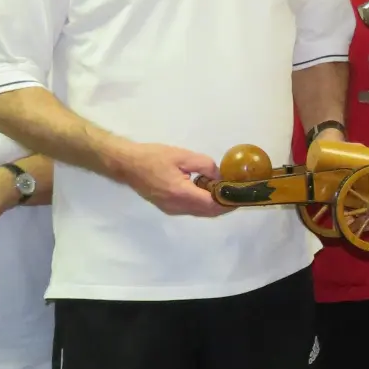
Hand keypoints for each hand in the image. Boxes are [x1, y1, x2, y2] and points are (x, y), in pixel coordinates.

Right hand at [113, 142, 227, 217]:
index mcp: (181, 194)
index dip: (228, 202)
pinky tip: (206, 190)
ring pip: (199, 212)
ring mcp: (170, 209)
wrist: (127, 164)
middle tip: (236, 193)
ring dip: (213, 205)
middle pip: (207, 212)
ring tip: (224, 190)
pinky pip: (190, 209)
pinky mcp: (166, 207)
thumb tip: (219, 176)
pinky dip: (202, 204)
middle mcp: (176, 207)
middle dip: (224, 205)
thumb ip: (205, 165)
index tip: (241, 195)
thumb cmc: (153, 157)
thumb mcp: (183, 156)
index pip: (211, 205)